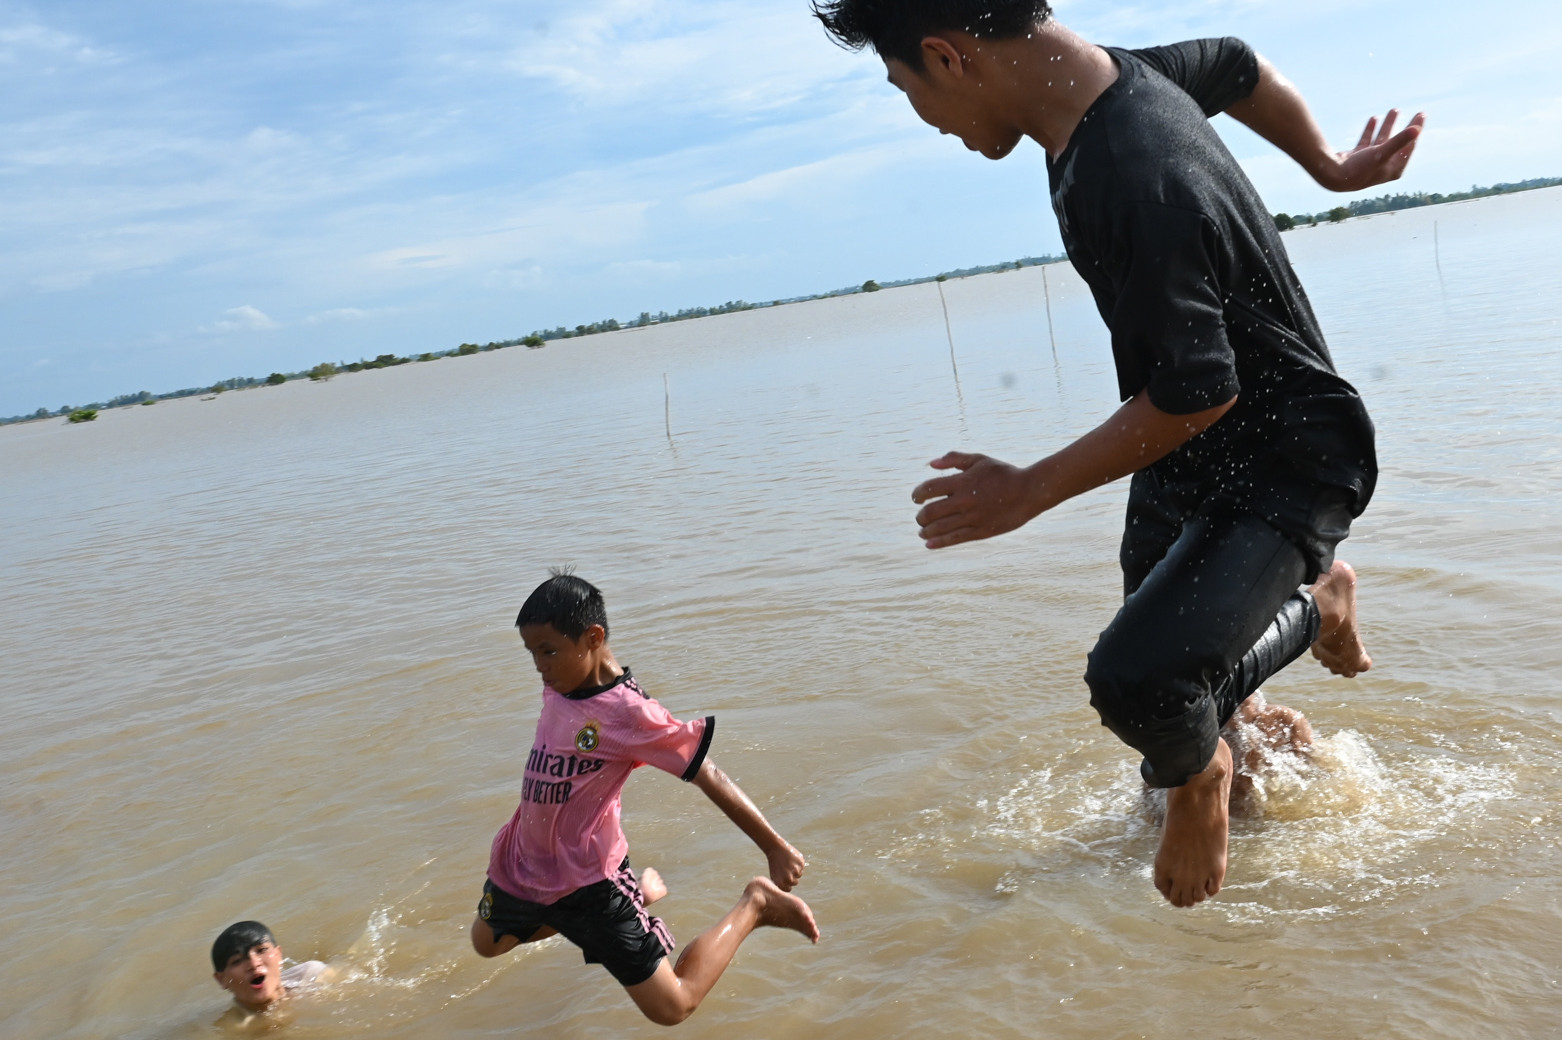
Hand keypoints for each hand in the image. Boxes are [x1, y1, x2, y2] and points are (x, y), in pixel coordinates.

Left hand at [767, 842, 806, 890]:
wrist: (776, 848)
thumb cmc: (774, 863)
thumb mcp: (774, 875)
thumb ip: (781, 884)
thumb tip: (786, 890)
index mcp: (781, 883)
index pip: (789, 889)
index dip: (786, 884)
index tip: (783, 877)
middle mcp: (789, 879)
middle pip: (795, 882)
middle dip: (792, 877)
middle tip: (786, 869)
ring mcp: (796, 871)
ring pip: (799, 874)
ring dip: (795, 870)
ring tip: (788, 863)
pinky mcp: (801, 863)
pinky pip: (802, 867)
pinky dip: (798, 864)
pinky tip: (791, 859)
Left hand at [911, 452, 1043, 548]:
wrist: (1029, 492)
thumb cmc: (1003, 473)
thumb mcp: (979, 459)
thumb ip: (954, 459)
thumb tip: (931, 464)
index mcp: (963, 481)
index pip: (929, 489)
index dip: (918, 494)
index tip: (916, 498)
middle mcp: (965, 501)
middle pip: (931, 512)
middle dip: (920, 516)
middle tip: (920, 517)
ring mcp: (973, 518)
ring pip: (940, 528)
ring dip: (926, 530)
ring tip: (922, 531)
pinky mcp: (980, 531)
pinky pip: (955, 539)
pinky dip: (938, 542)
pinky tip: (928, 544)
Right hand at [1316, 109, 1423, 191]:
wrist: (1332, 176)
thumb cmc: (1358, 169)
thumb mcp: (1381, 154)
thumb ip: (1399, 141)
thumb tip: (1418, 129)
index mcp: (1393, 170)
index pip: (1409, 147)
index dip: (1416, 130)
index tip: (1421, 115)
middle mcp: (1383, 167)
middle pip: (1399, 143)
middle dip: (1407, 128)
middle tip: (1418, 113)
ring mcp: (1369, 163)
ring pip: (1383, 140)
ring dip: (1388, 125)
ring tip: (1394, 110)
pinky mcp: (1356, 158)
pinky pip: (1367, 141)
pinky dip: (1371, 130)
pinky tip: (1374, 119)